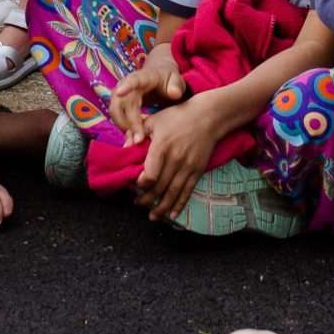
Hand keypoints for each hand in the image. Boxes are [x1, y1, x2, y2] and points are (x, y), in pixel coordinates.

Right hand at [108, 53, 186, 140]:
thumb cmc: (167, 80)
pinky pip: (116, 116)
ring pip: (115, 111)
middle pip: (120, 102)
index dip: (126, 86)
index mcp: (143, 76)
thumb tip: (175, 94)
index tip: (120, 93)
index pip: (133, 80)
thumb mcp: (176, 79)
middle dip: (127, 121)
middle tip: (139, 139)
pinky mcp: (119, 102)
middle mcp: (126, 83)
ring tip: (137, 140)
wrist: (158, 77)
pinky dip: (123, 127)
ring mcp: (120, 93)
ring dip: (123, 126)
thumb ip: (177, 85)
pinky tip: (134, 136)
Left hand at [132, 94, 222, 221]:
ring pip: (173, 193)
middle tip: (138, 203)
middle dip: (147, 200)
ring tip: (152, 216)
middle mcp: (175, 159)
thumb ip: (138, 134)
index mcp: (162, 147)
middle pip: (159, 188)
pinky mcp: (197, 170)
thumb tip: (125, 148)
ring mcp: (188, 167)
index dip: (141, 184)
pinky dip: (179, 205)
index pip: (150, 175)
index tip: (135, 185)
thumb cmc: (177, 117)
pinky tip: (172, 215)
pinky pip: (187, 191)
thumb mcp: (154, 120)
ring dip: (161, 208)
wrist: (208, 117)